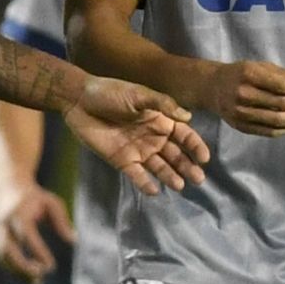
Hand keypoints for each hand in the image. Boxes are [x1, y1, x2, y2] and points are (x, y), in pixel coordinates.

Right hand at [0, 181, 73, 283]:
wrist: (8, 186)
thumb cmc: (35, 197)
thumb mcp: (51, 203)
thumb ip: (62, 222)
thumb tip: (74, 241)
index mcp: (19, 213)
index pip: (26, 236)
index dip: (37, 252)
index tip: (51, 266)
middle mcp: (5, 224)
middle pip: (7, 250)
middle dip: (22, 267)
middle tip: (40, 277)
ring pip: (2, 257)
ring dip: (17, 273)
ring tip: (37, 283)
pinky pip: (1, 259)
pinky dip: (14, 270)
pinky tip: (29, 277)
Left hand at [65, 76, 211, 195]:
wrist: (80, 100)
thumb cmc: (111, 93)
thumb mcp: (139, 95)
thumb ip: (163, 104)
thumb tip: (188, 116)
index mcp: (160, 120)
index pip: (184, 135)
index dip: (195, 146)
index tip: (204, 158)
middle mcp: (153, 137)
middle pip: (175, 155)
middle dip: (187, 166)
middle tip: (198, 178)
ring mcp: (138, 150)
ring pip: (159, 167)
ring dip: (170, 176)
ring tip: (180, 186)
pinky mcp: (122, 161)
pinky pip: (137, 175)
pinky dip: (146, 184)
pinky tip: (155, 191)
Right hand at [200, 60, 284, 136]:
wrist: (212, 88)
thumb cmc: (241, 73)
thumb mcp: (260, 66)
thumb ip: (284, 74)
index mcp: (250, 74)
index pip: (282, 85)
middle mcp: (244, 94)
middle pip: (282, 104)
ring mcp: (241, 113)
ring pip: (277, 120)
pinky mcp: (241, 126)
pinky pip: (268, 131)